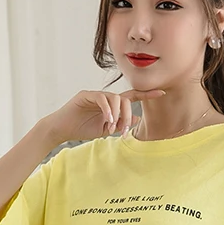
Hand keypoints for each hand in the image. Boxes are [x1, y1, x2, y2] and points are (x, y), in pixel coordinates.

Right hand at [44, 88, 166, 144]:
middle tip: (123, 131)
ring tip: (113, 127)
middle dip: (127, 115)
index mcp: (110, 104)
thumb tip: (136, 119)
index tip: (161, 93)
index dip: (146, 94)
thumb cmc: (82, 129)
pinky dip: (107, 109)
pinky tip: (108, 120)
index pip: (130, 96)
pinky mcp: (85, 95)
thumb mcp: (106, 128)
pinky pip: (102, 98)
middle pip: (124, 99)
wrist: (62, 130)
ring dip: (117, 114)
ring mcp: (95, 94)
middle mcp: (104, 96)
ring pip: (114, 98)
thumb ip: (121, 123)